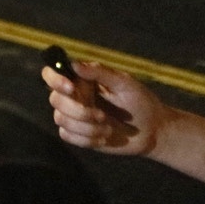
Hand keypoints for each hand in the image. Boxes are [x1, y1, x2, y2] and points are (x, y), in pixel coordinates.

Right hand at [41, 60, 164, 156]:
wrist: (152, 131)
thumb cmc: (141, 102)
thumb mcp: (125, 84)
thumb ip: (100, 72)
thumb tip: (74, 64)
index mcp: (81, 80)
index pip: (52, 74)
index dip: (55, 80)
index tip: (70, 88)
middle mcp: (73, 96)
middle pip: (55, 100)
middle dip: (79, 111)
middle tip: (102, 116)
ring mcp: (73, 116)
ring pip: (61, 119)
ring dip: (87, 127)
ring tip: (108, 129)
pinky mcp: (77, 134)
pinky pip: (67, 136)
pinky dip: (86, 139)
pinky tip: (103, 138)